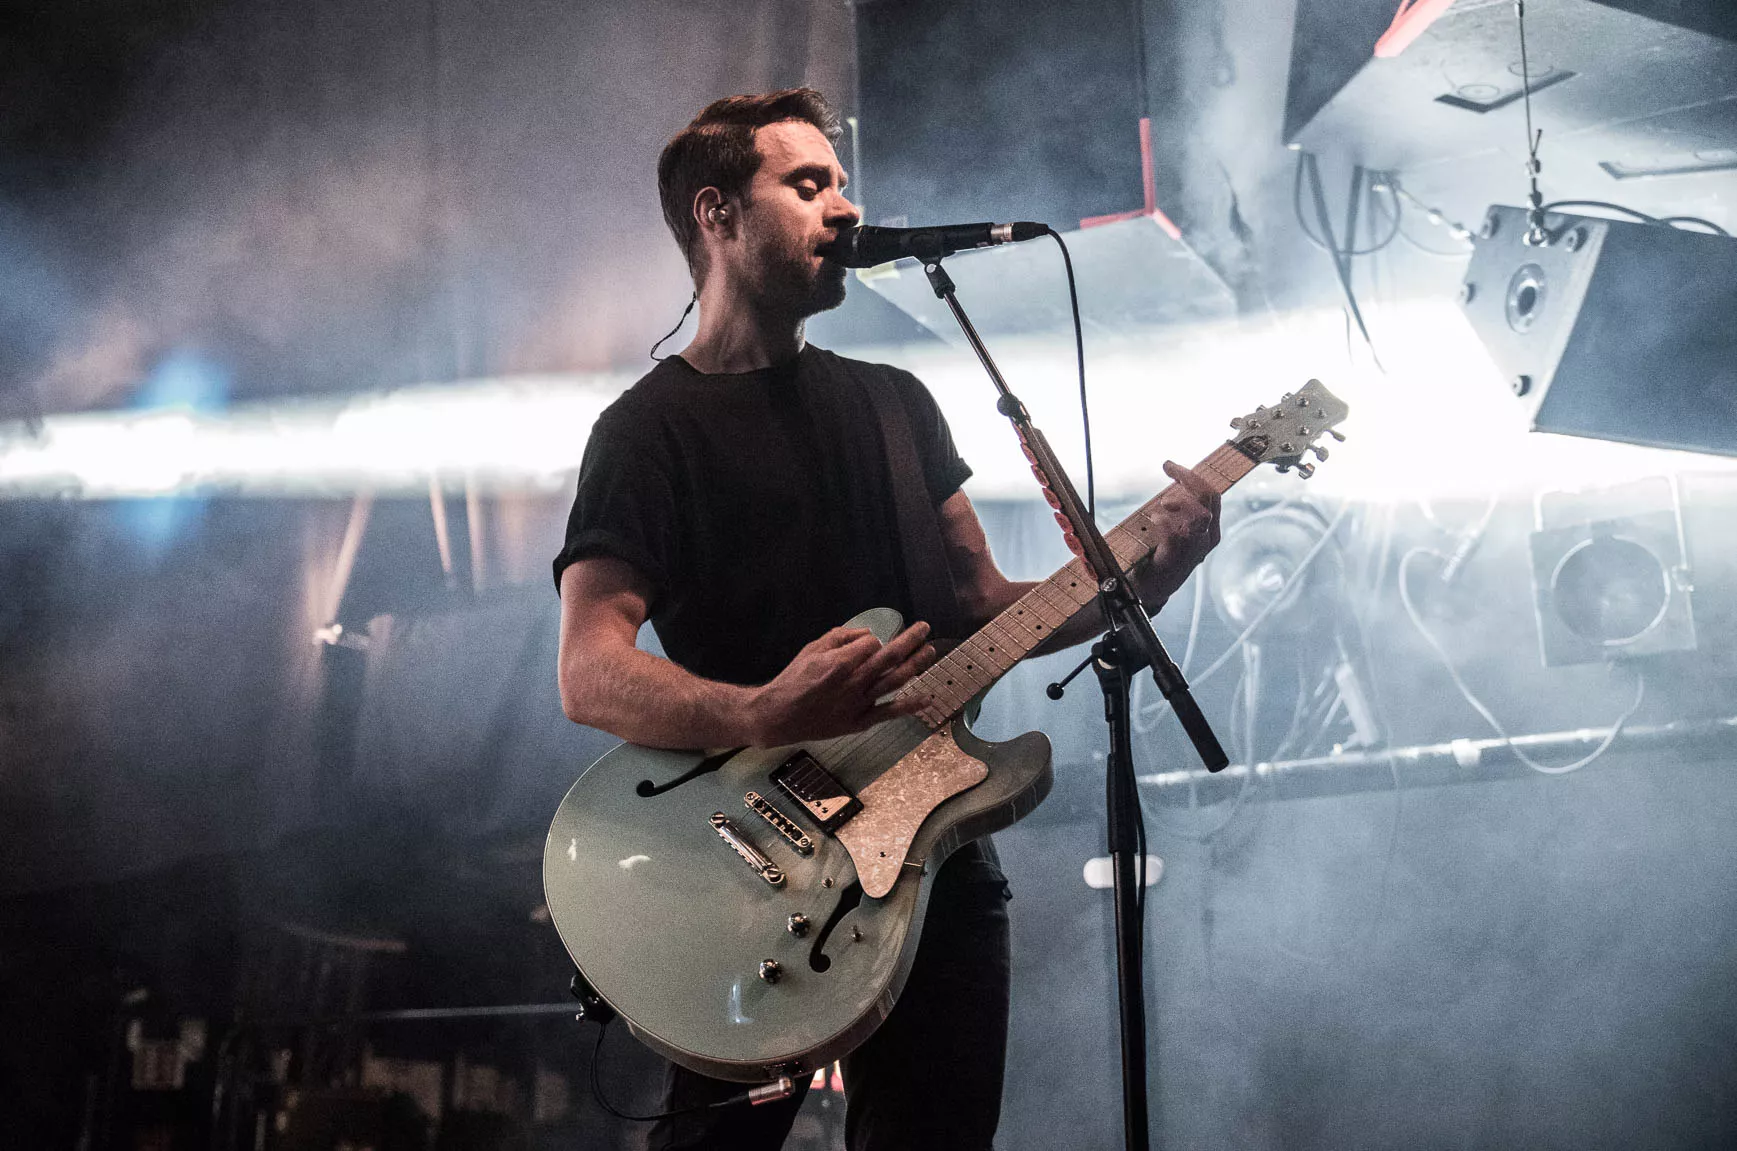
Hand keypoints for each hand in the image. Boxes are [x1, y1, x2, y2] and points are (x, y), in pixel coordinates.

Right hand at [747, 621, 938, 745]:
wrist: (780, 715)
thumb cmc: (794, 679)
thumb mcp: (812, 648)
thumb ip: (841, 636)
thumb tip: (868, 634)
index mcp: (841, 662)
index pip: (872, 644)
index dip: (873, 641)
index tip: (868, 645)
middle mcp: (854, 682)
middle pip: (890, 656)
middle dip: (910, 640)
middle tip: (924, 628)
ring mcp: (859, 703)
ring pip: (895, 680)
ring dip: (916, 664)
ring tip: (930, 651)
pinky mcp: (860, 721)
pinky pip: (890, 712)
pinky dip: (910, 705)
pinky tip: (927, 697)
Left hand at [1137, 460, 1221, 603]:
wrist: (1150, 590)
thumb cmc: (1159, 557)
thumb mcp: (1174, 530)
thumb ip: (1178, 512)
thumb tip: (1173, 485)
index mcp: (1209, 530)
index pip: (1211, 495)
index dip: (1193, 476)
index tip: (1170, 466)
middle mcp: (1207, 539)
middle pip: (1208, 498)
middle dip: (1188, 477)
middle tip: (1167, 467)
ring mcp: (1195, 549)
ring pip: (1201, 514)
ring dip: (1181, 500)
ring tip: (1163, 503)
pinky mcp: (1178, 558)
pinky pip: (1176, 532)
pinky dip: (1163, 520)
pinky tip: (1153, 520)